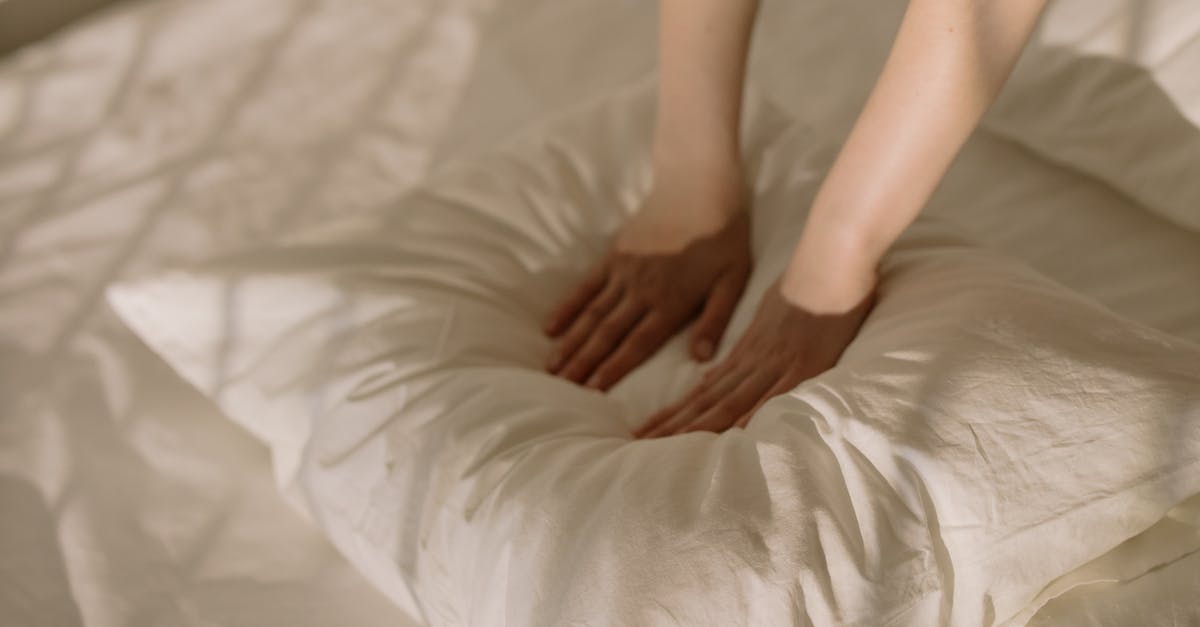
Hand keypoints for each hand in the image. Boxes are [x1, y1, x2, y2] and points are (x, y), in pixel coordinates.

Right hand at [544, 178, 751, 390]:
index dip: (614, 369)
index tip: (592, 393)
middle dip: (584, 364)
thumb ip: (715, 319)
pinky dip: (567, 308)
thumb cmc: (724, 235)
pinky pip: (586, 287)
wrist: (698, 184)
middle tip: (561, 390)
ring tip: (551, 369)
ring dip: (571, 343)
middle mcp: (641, 292)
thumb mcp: (733, 279)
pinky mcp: (614, 256)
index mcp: (671, 302)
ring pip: (592, 315)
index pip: (637, 344)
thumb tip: (701, 359)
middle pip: (607, 334)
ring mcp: (623, 273)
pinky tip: (551, 328)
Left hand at [633, 276, 874, 437]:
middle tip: (639, 444)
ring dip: (699, 425)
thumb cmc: (802, 291)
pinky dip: (755, 413)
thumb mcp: (762, 321)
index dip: (672, 413)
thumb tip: (711, 378)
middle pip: (707, 401)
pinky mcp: (805, 366)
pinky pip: (778, 393)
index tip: (644, 430)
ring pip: (731, 400)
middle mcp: (754, 362)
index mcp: (744, 354)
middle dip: (674, 425)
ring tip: (667, 446)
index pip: (700, 391)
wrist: (829, 265)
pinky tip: (735, 432)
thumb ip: (740, 354)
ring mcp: (778, 364)